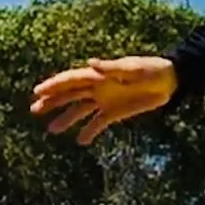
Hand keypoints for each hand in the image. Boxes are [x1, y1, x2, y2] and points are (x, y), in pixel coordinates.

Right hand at [31, 55, 176, 143]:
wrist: (169, 81)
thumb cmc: (152, 69)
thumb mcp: (133, 68)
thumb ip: (112, 68)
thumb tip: (91, 64)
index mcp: (99, 74)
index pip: (71, 80)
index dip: (54, 85)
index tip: (37, 92)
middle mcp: (97, 86)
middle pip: (70, 94)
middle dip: (52, 101)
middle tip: (34, 110)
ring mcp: (105, 99)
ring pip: (80, 109)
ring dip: (66, 118)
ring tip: (52, 130)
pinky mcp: (115, 111)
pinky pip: (99, 122)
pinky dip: (90, 131)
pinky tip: (81, 141)